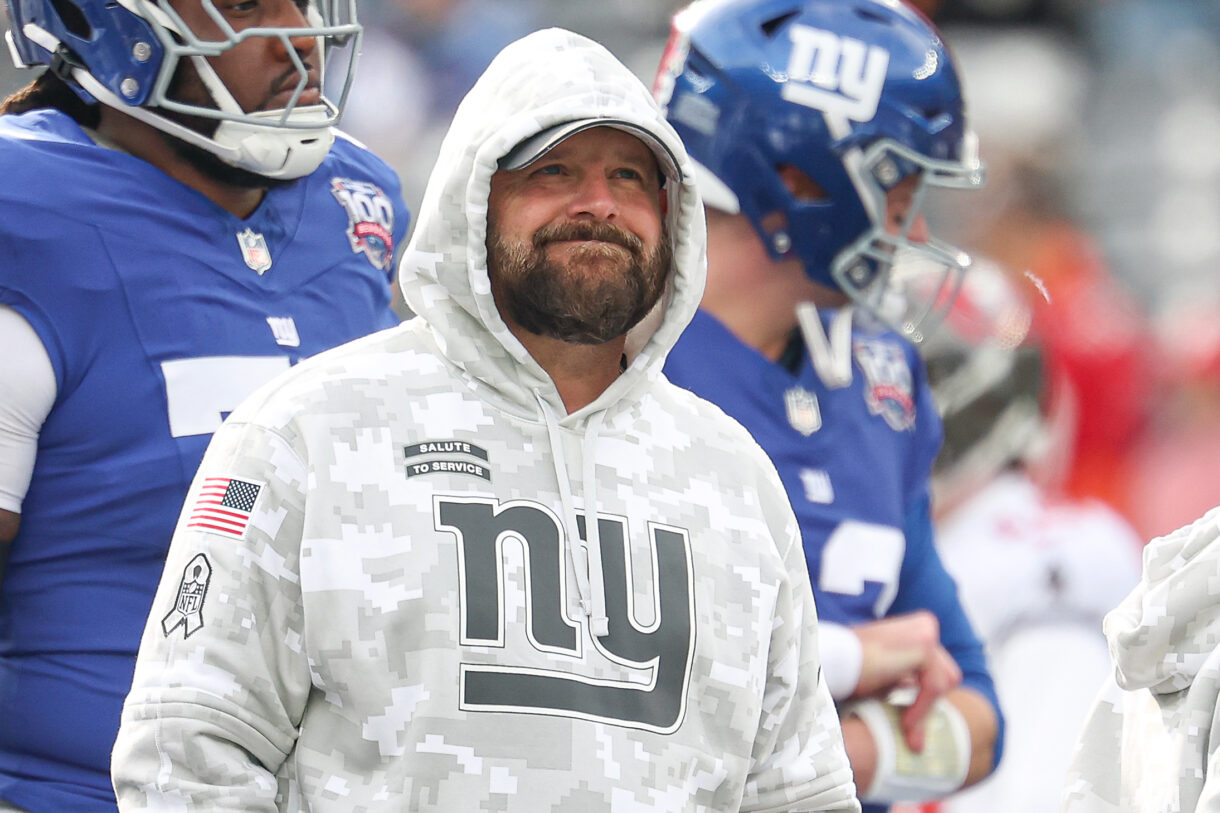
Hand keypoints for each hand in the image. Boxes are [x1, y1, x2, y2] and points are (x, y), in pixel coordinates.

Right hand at [851, 611, 961, 750]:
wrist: (829, 659)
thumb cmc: (848, 668)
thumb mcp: (885, 675)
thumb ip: (905, 680)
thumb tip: (917, 700)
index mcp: (918, 628)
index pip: (937, 671)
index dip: (925, 701)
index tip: (908, 727)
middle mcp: (926, 625)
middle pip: (946, 677)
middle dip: (928, 707)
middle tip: (912, 737)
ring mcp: (927, 633)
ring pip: (942, 685)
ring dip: (924, 712)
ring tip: (907, 733)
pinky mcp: (924, 647)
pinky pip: (934, 688)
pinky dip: (921, 709)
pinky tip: (905, 723)